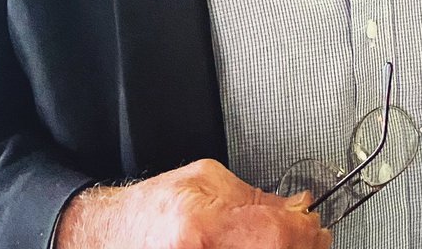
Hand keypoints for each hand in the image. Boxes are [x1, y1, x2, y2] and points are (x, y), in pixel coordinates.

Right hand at [55, 159, 330, 248]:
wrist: (107, 236)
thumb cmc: (151, 209)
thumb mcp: (204, 180)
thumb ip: (252, 196)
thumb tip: (295, 208)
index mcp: (200, 226)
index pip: (276, 235)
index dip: (305, 230)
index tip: (314, 224)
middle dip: (301, 248)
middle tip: (313, 238)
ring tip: (293, 245)